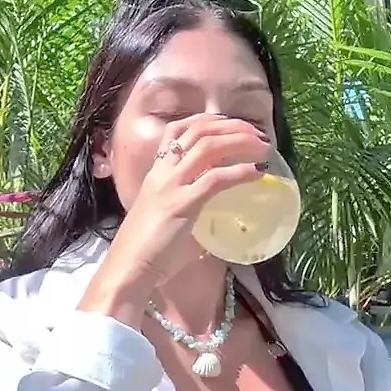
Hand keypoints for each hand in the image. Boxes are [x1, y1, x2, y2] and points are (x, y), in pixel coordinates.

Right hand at [80, 114, 269, 314]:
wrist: (127, 269)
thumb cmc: (146, 254)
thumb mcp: (168, 222)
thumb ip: (189, 215)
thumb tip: (214, 221)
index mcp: (155, 174)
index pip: (177, 131)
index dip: (206, 121)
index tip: (230, 124)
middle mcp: (162, 173)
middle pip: (198, 131)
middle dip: (231, 126)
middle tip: (256, 133)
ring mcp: (171, 186)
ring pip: (208, 146)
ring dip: (240, 141)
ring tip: (263, 146)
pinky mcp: (183, 204)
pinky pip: (216, 179)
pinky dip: (240, 172)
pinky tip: (258, 171)